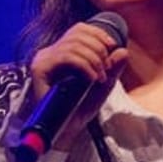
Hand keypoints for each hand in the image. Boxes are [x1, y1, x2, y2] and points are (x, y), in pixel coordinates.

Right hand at [29, 22, 127, 148]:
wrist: (64, 132)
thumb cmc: (79, 109)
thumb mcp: (102, 86)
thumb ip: (113, 69)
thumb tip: (123, 50)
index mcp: (62, 52)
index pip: (79, 29)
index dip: (98, 34)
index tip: (113, 47)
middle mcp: (50, 52)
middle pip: (78, 33)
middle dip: (99, 49)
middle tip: (106, 70)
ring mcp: (43, 59)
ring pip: (74, 45)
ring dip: (94, 60)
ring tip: (101, 78)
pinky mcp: (39, 69)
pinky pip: (66, 57)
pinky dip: (84, 66)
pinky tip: (91, 79)